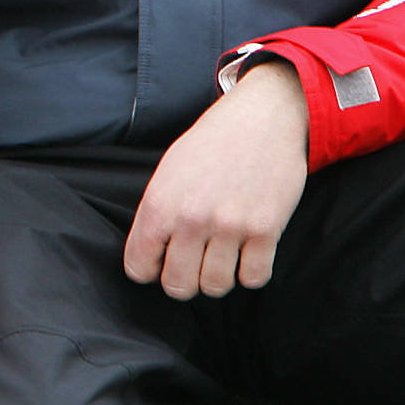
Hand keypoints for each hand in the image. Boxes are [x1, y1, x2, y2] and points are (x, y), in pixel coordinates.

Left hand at [124, 59, 309, 299]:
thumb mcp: (169, 171)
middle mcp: (192, 218)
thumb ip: (157, 212)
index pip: (138, 266)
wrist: (261, 118)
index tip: (159, 265)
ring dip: (217, 279)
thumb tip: (150, 253)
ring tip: (220, 258)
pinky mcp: (266, 229)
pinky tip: (247, 254)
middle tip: (192, 267)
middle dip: (183, 282)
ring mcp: (230, 225)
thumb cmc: (212, 143)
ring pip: (216, 287)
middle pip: (178, 286)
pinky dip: (250, 273)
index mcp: (160, 203)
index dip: (147, 271)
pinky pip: (253, 278)